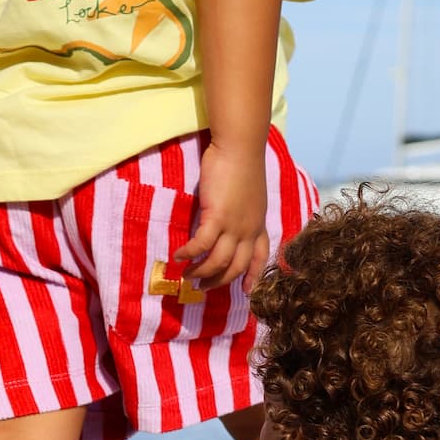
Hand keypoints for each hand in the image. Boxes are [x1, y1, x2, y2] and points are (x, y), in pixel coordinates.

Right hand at [174, 141, 268, 291]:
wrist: (240, 147)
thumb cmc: (243, 164)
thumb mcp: (251, 195)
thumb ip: (243, 211)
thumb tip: (229, 219)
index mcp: (259, 224)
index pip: (261, 257)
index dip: (254, 276)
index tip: (246, 291)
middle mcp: (249, 229)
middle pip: (237, 266)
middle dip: (220, 281)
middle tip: (204, 287)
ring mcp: (234, 225)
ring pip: (218, 261)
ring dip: (202, 272)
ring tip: (187, 276)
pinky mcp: (217, 217)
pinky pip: (201, 245)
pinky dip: (189, 254)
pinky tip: (178, 256)